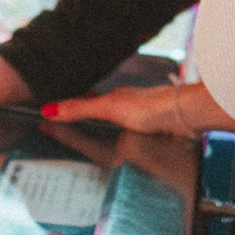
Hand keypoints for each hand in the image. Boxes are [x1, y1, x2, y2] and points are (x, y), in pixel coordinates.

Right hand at [42, 82, 226, 138]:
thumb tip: (51, 109)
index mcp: (113, 98)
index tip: (51, 112)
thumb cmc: (152, 107)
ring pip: (115, 118)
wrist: (183, 115)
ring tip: (88, 126)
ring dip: (103, 121)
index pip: (85, 100)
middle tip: (66, 117)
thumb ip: (81, 108)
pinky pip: (129, 128)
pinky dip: (119, 130)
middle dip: (85, 112)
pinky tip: (121, 137)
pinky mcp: (151, 128)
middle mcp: (125, 105)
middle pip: (100, 108)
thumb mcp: (109, 108)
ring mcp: (139, 116)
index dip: (69, 107)